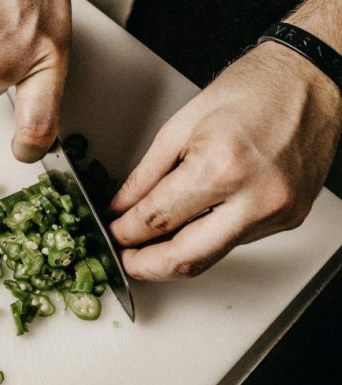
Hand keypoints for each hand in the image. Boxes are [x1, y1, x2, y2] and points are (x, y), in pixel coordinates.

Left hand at [109, 41, 341, 279]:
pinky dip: (205, 240)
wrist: (309, 80)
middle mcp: (254, 197)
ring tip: (149, 246)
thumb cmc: (251, 89)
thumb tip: (122, 207)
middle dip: (146, 266)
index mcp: (221, 166)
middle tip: (125, 258)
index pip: (157, 219)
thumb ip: (145, 174)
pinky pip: (235, 242)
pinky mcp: (289, 218)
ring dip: (174, 257)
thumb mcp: (181, 125)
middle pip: (186, 258)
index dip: (125, 232)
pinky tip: (189, 227)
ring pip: (211, 257)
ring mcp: (276, 212)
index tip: (113, 232)